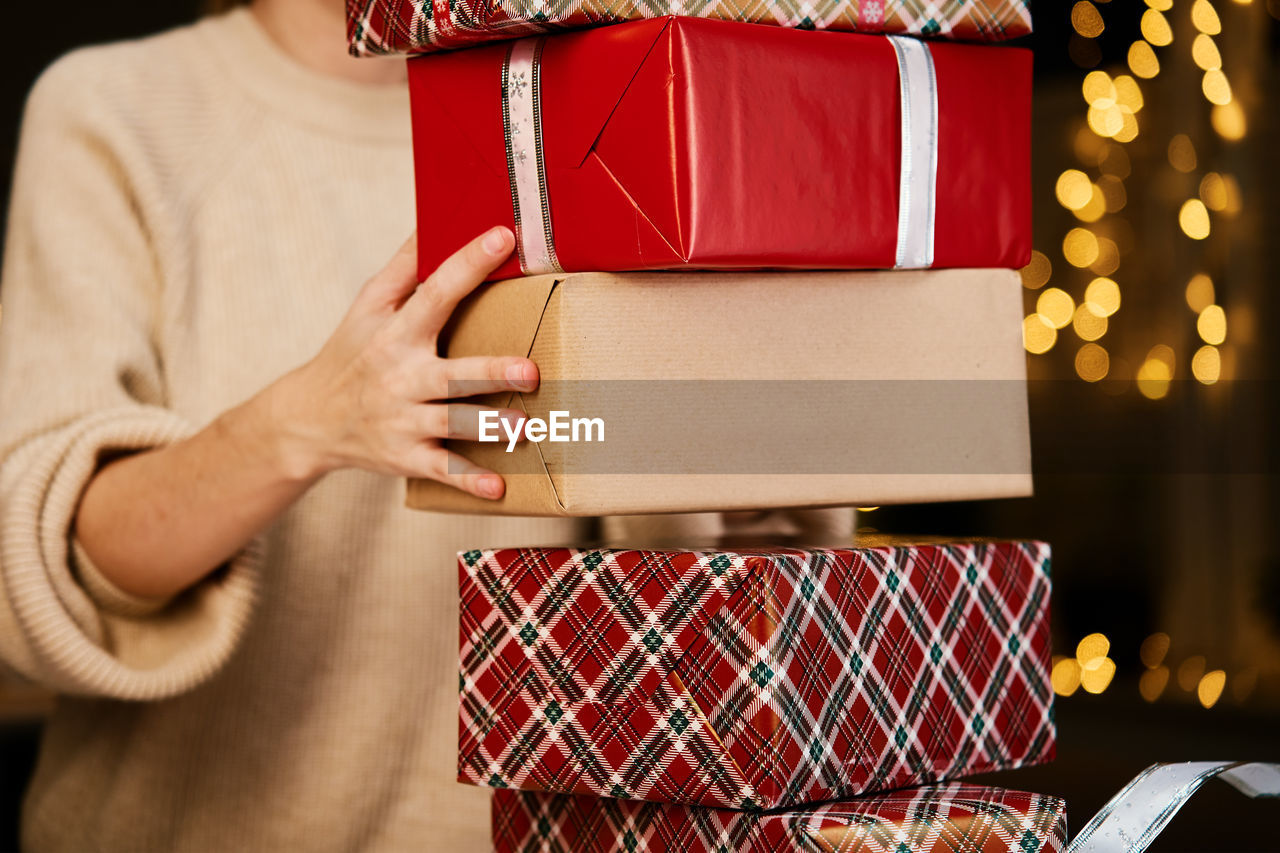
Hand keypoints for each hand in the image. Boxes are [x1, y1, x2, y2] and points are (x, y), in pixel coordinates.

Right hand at [268, 227, 532, 498]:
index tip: (503, 237)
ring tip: (525, 427)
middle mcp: (400, 377)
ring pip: (452, 425)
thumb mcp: (367, 305)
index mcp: (396, 333)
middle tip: (530, 371)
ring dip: (490, 428)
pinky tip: (500, 486)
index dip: (468, 264)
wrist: (309, 420)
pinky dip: (469, 481)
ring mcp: (404, 420)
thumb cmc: (351, 352)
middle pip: (450, 376)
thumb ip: (404, 265)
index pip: (435, 292)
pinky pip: (442, 470)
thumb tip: (432, 217)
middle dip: (489, 374)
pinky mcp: (407, 457)